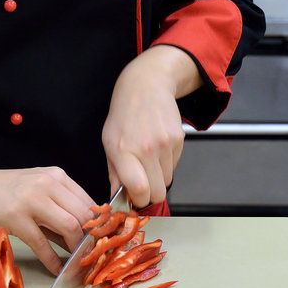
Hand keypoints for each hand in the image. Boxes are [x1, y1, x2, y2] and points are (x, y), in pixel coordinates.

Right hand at [0, 166, 94, 274]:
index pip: (89, 202)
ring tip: (77, 264)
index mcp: (56, 175)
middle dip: (92, 240)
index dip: (99, 225)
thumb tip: (83, 236)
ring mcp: (31, 199)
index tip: (102, 242)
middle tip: (92, 257)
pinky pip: (43, 243)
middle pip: (84, 215)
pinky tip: (57, 269)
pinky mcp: (15, 217)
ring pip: (69, 226)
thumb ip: (58, 208)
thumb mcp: (34, 189)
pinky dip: (53, 260)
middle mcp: (47, 183)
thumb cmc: (0, 191)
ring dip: (76, 250)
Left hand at [101, 46, 196, 209]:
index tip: (133, 198)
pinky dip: (166, 164)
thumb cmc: (124, 115)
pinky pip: (175, 166)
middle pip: (158, 192)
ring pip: (167, 181)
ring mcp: (165, 144)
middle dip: (149, 194)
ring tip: (147, 160)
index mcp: (123, 151)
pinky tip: (157, 148)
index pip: (139, 189)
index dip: (138, 201)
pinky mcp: (179, 140)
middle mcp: (146, 148)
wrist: (146, 87)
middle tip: (141, 184)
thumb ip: (114, 173)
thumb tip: (117, 198)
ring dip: (158, 178)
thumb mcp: (109, 142)